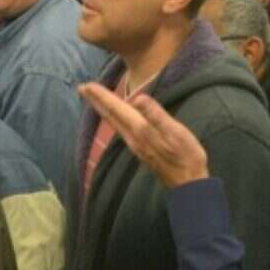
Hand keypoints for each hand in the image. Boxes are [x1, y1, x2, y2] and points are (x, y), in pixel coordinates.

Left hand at [78, 82, 207, 188]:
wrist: (188, 185)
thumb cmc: (186, 157)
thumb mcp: (175, 132)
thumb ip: (156, 115)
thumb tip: (138, 97)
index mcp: (139, 130)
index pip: (116, 108)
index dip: (102, 96)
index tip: (86, 85)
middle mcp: (133, 138)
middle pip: (110, 116)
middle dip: (96, 101)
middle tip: (82, 88)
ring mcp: (136, 145)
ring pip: (114, 123)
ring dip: (103, 109)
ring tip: (95, 100)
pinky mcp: (142, 150)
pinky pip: (121, 129)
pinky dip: (114, 119)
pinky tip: (117, 119)